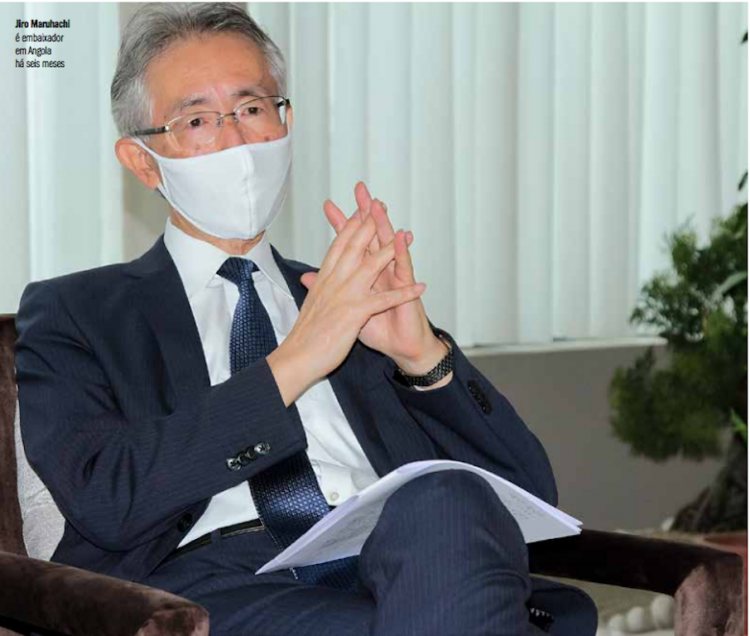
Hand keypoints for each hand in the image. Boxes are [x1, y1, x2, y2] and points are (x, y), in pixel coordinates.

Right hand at [267, 210, 425, 405]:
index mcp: (324, 279)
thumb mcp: (308, 305)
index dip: (352, 227)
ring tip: (407, 235)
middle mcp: (333, 282)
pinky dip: (404, 293)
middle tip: (381, 205)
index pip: (339, 246)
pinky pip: (384, 299)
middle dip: (370, 224)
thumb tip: (308, 277)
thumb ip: (314, 288)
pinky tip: (420, 287)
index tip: (362, 211)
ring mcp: (345, 296)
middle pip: (354, 247)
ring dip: (391, 250)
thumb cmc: (304, 335)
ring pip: (370, 266)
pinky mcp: (355, 313)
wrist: (297, 357)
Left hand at [302, 182, 448, 379]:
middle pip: (370, 236)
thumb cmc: (377, 329)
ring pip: (389, 246)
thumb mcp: (346, 308)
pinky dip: (402, 253)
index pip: (351, 243)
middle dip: (364, 213)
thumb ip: (329, 289)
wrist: (401, 348)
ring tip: (378, 204)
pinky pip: (404, 269)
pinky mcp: (408, 290)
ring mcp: (395, 278)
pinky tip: (399, 237)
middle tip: (360, 189)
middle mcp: (381, 271)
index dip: (341, 225)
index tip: (329, 205)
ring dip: (384, 225)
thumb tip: (308, 276)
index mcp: (364, 274)